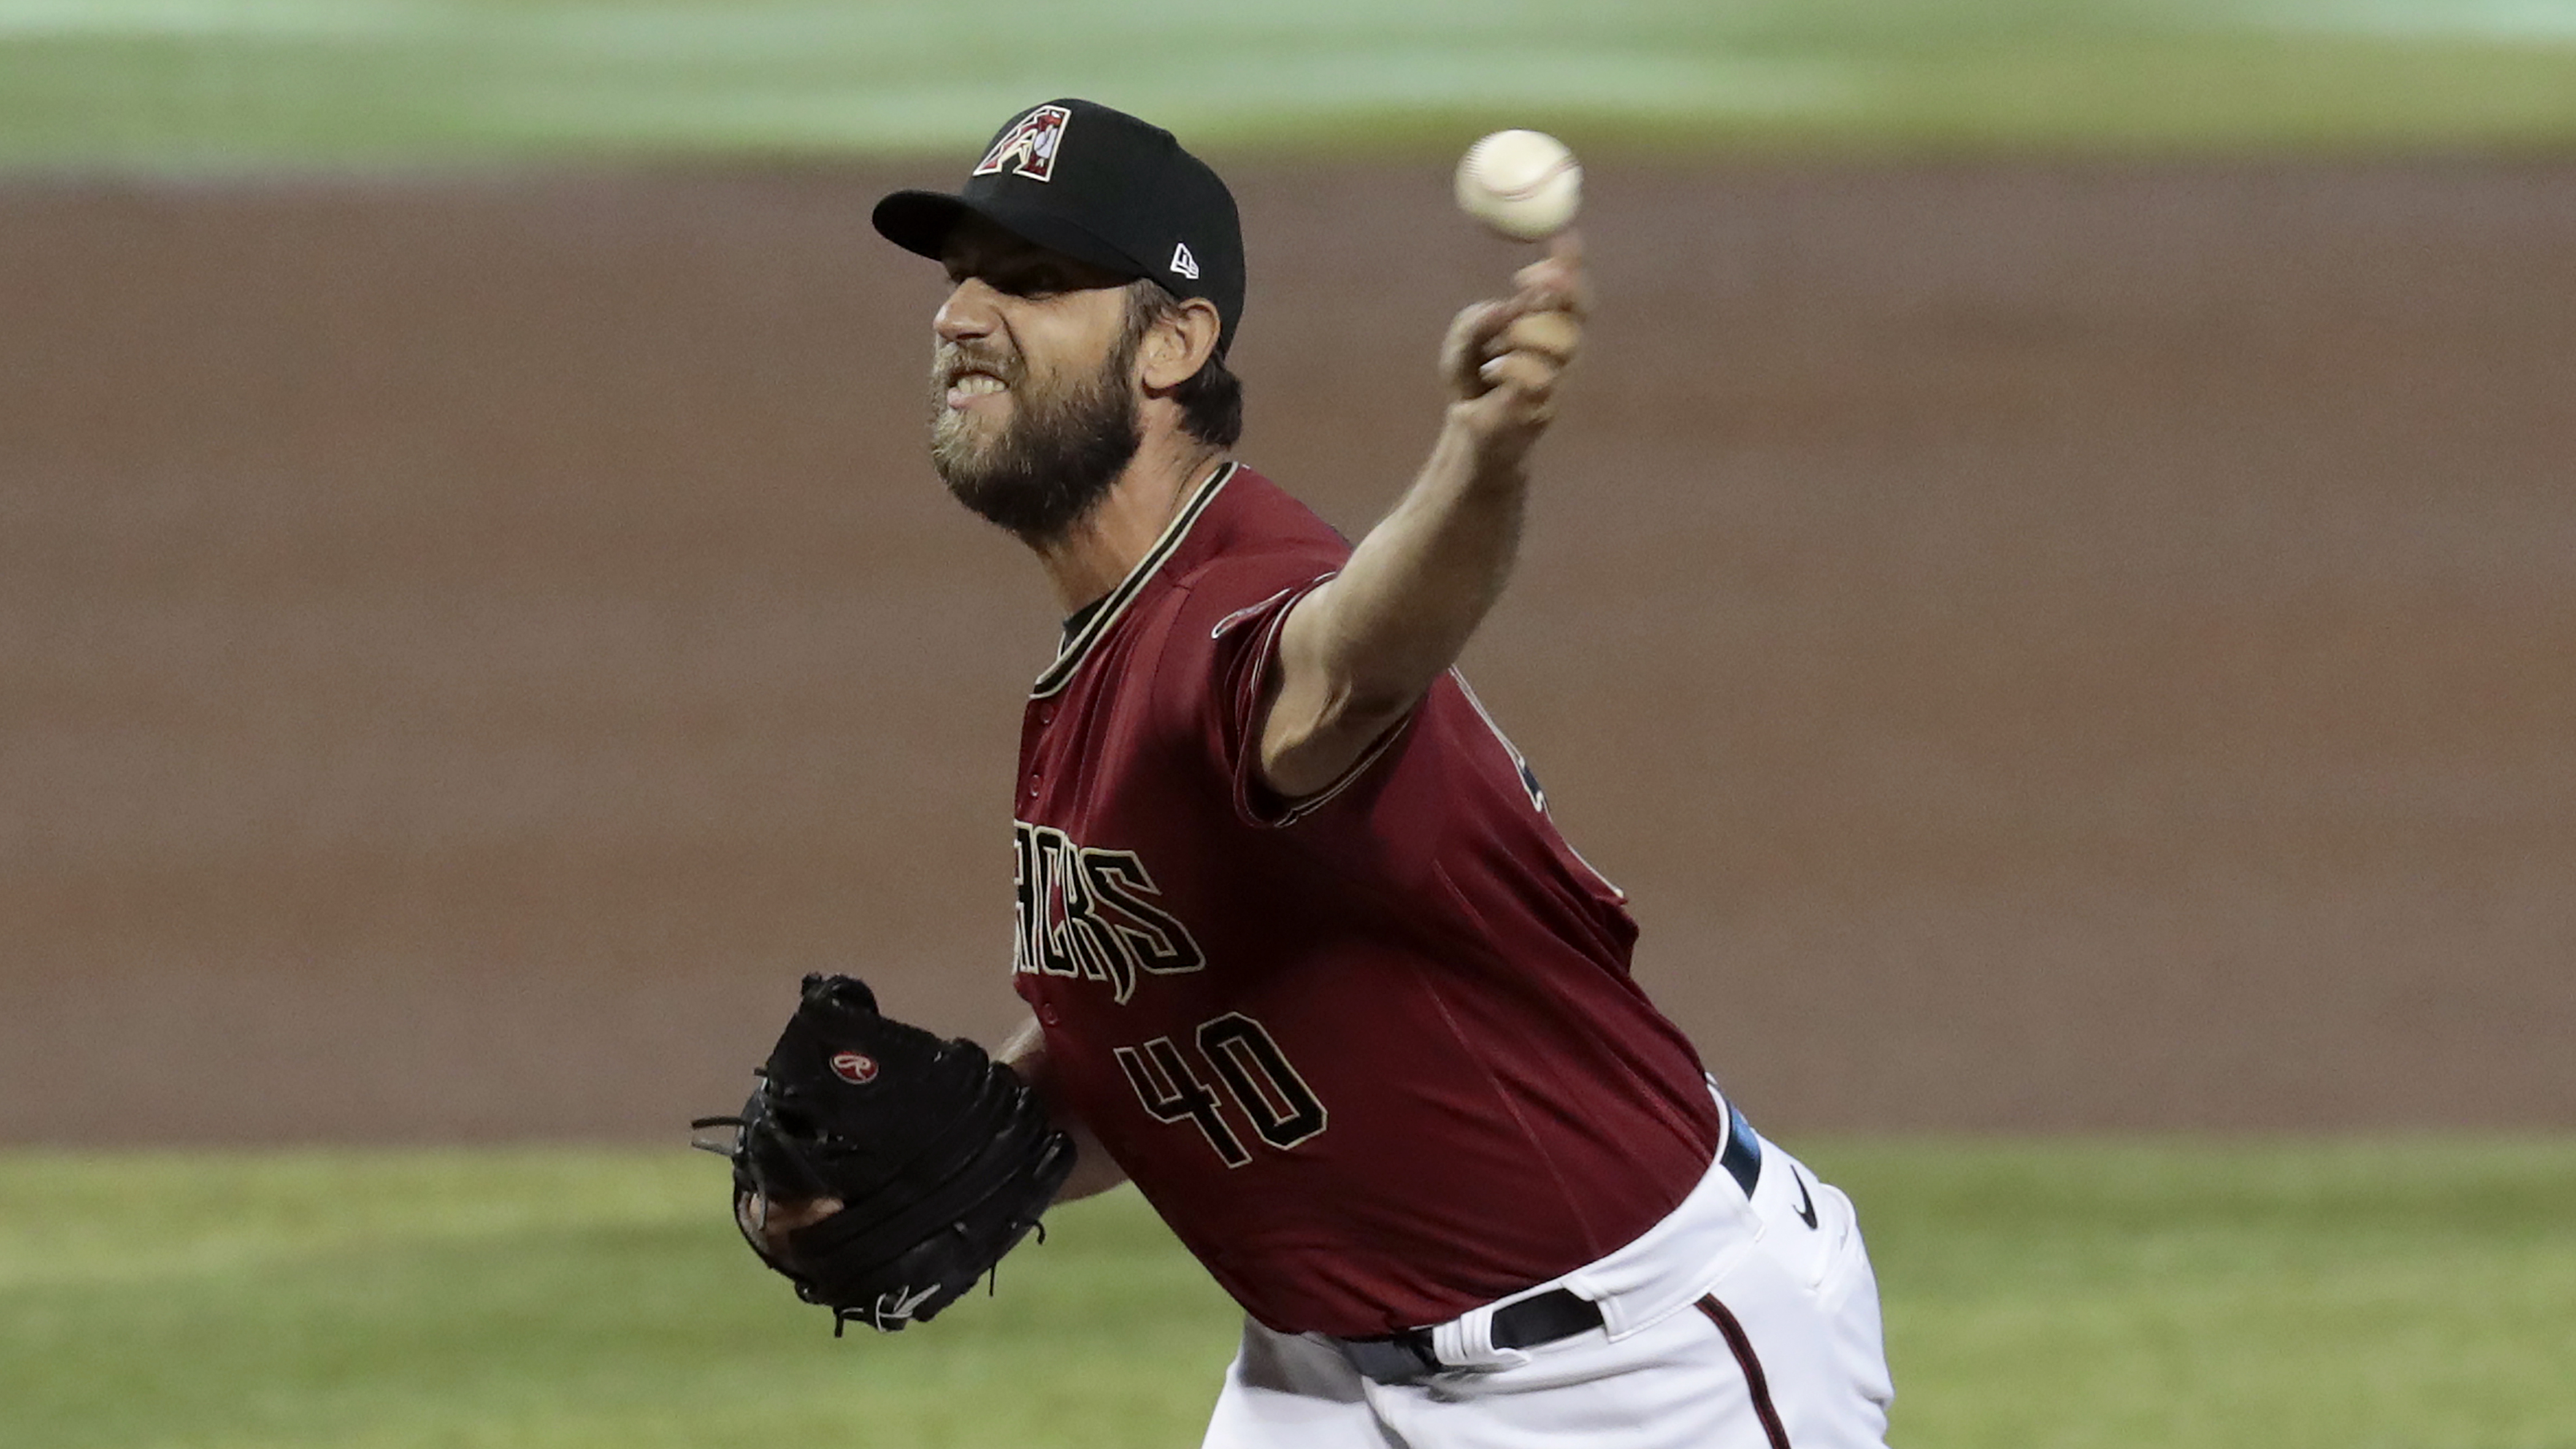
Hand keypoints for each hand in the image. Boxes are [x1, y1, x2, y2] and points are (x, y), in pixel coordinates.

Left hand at [1440, 231, 1587, 460]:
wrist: (1469, 438)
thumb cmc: (1472, 382)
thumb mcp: (1461, 345)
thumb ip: (1475, 323)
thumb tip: (1501, 310)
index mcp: (1547, 329)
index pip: (1571, 292)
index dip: (1571, 264)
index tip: (1561, 236)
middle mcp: (1559, 355)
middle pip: (1577, 315)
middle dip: (1559, 289)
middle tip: (1527, 280)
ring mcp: (1555, 383)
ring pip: (1562, 345)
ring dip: (1528, 333)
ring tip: (1498, 347)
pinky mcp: (1540, 411)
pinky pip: (1539, 380)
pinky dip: (1513, 367)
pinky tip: (1493, 372)